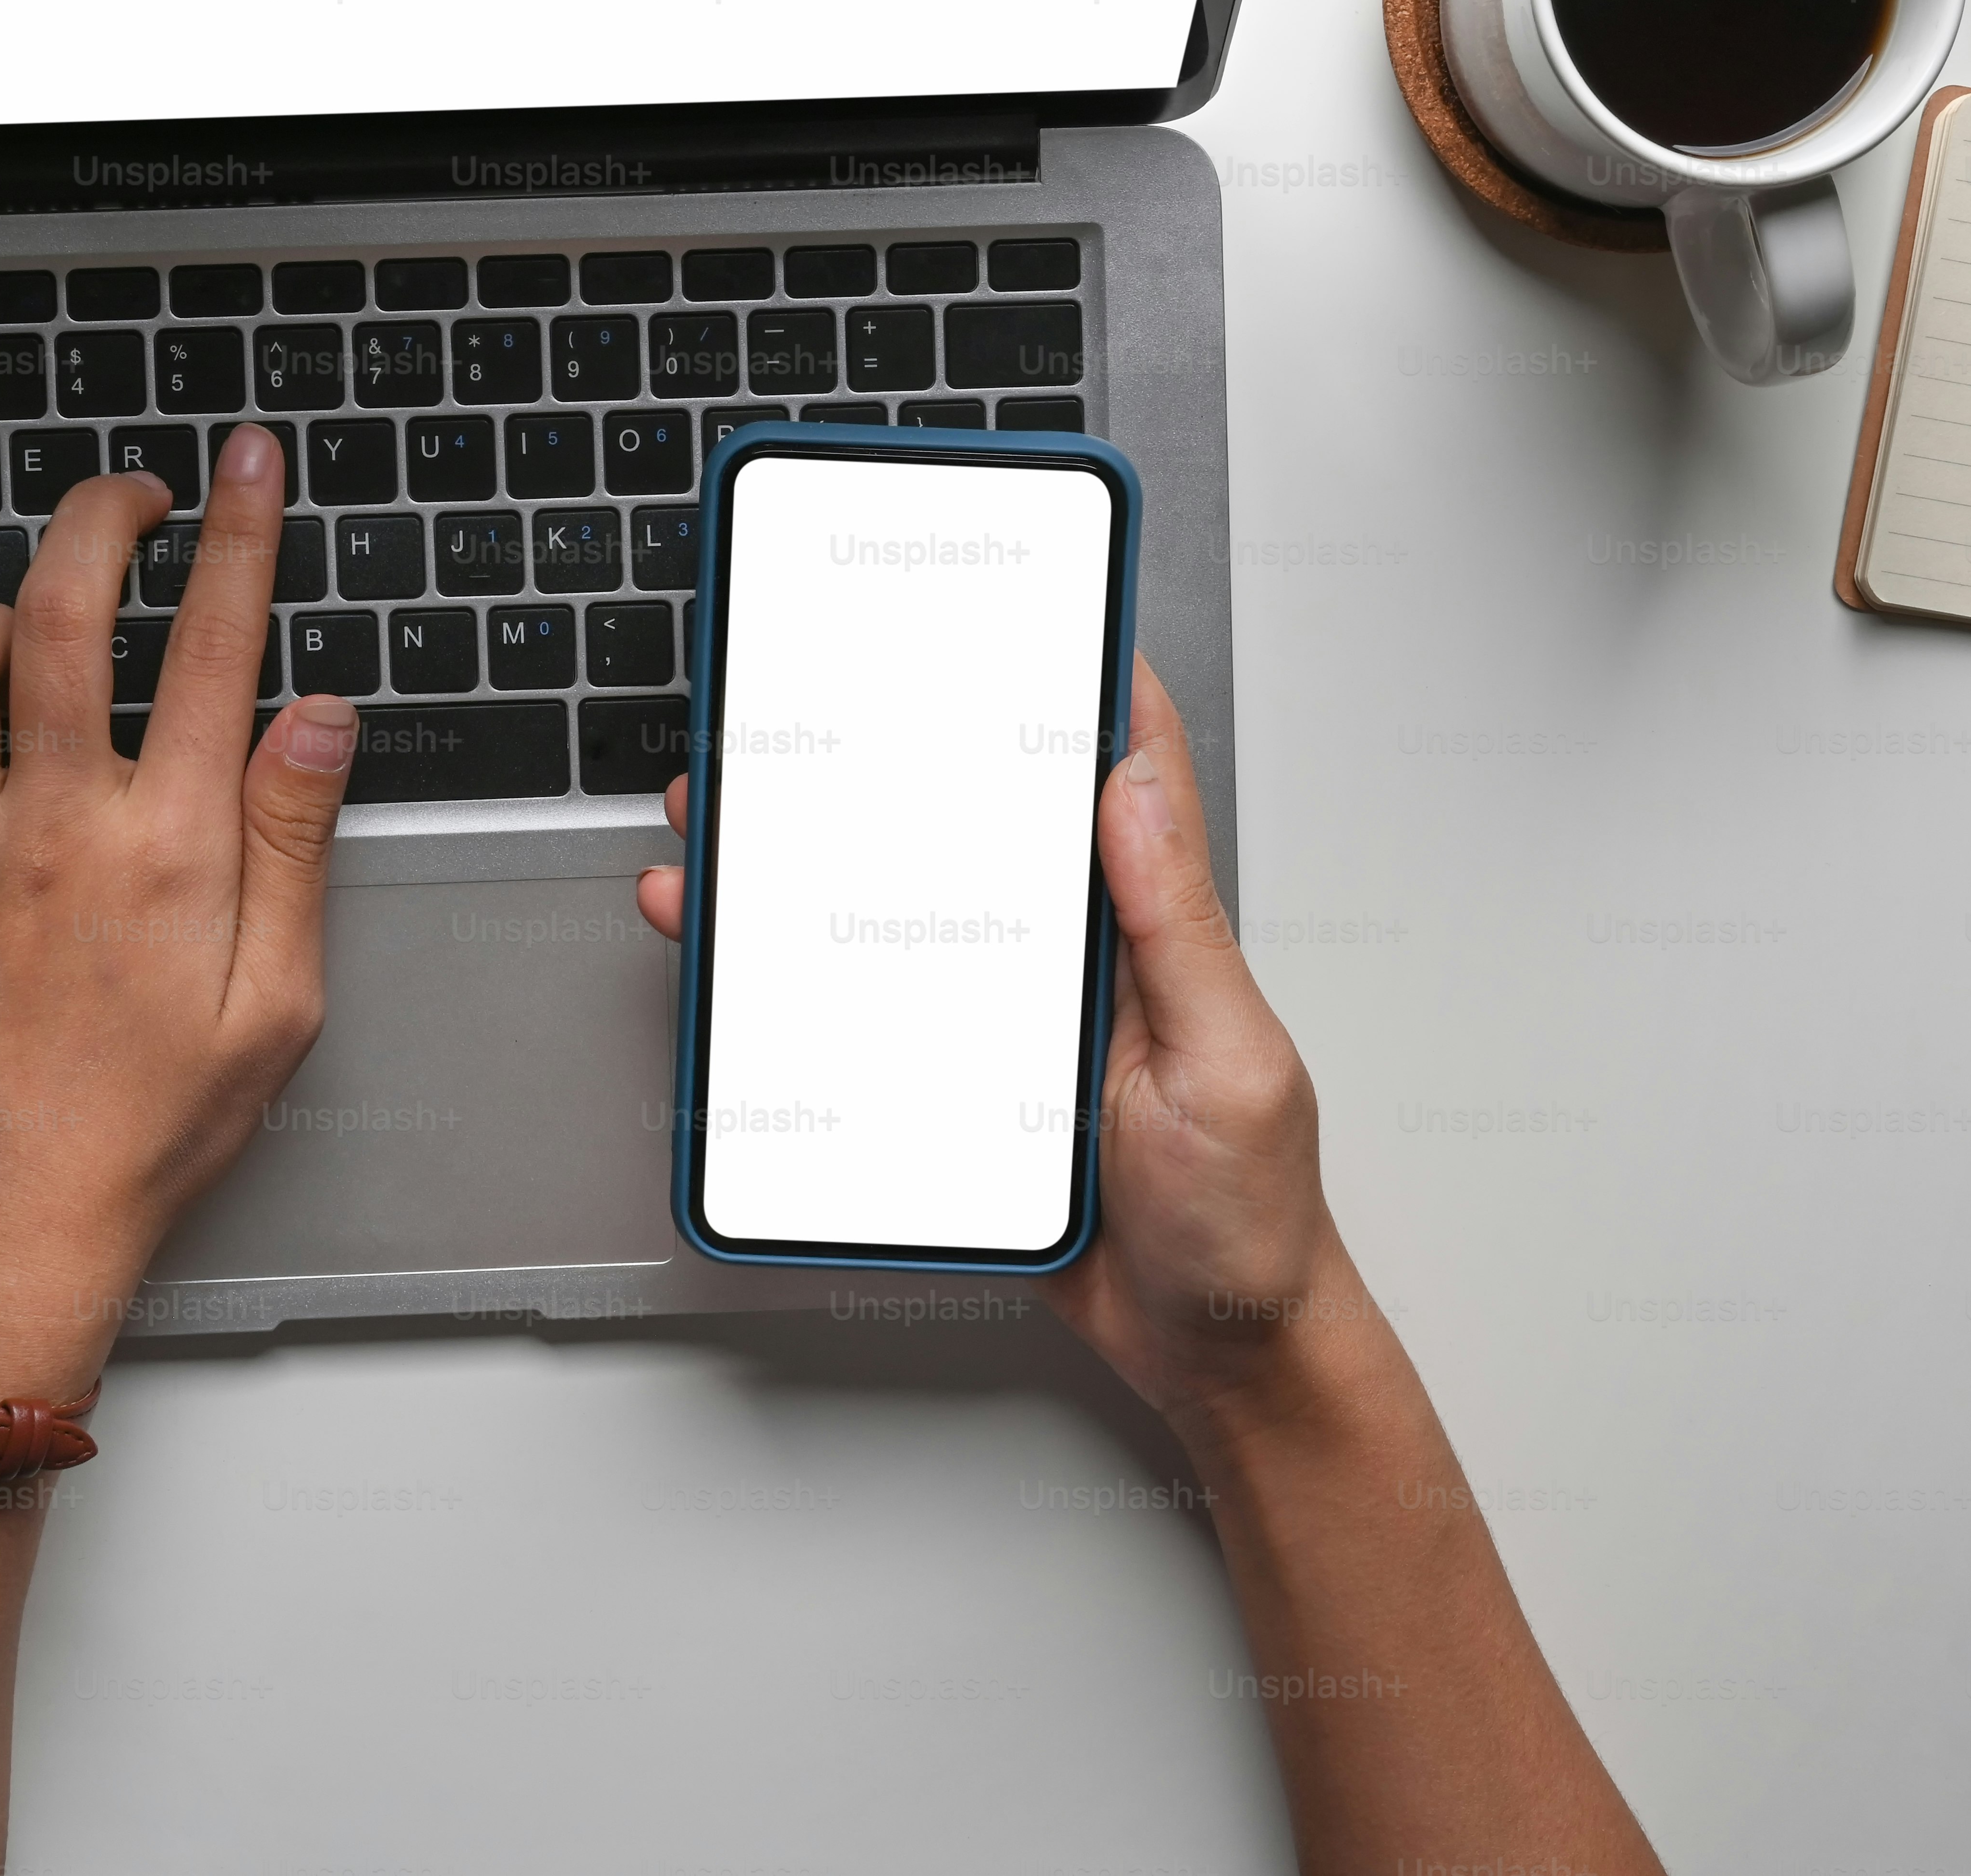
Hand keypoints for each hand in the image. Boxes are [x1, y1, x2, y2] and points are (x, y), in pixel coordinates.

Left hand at [0, 422, 354, 1397]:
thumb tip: (319, 714)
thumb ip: (294, 843)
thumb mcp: (278, 1003)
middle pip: (59, 618)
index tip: (250, 466)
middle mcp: (52, 832)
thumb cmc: (153, 1135)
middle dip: (101, 524)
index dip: (239, 537)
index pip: (213, 649)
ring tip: (28, 622)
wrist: (8, 1236)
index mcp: (168, 852)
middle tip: (135, 499)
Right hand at [636, 657, 1368, 1443]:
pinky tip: (736, 966)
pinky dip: (791, 988)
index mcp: (1151, 932)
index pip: (1117, 773)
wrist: (1216, 1361)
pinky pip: (867, 1021)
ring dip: (806, 870)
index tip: (1008, 609)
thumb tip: (1137, 782)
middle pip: (969, 832)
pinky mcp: (962, 1093)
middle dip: (884, 765)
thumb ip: (1177, 926)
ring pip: (894, 918)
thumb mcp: (1227, 1063)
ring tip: (722, 826)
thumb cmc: (1248, 1225)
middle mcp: (1079, 963)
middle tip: (798, 712)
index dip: (1072, 681)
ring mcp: (1013, 1027)